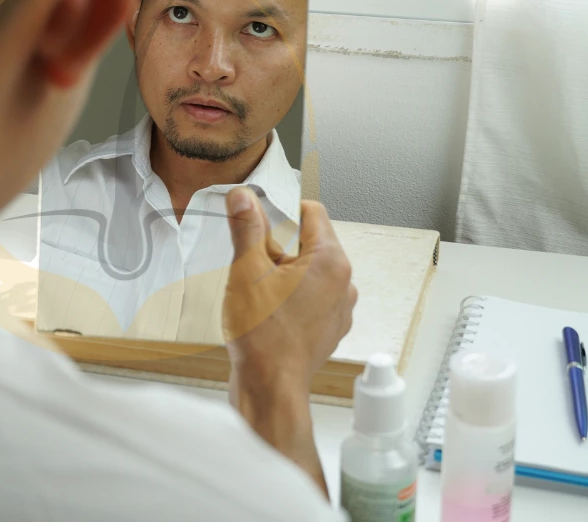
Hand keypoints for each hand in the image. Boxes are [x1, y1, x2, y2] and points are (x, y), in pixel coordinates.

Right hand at [224, 191, 356, 393]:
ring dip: (282, 273)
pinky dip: (288, 297)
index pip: (311, 212)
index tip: (258, 224)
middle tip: (252, 266)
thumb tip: (243, 197)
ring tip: (258, 293)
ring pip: (307, 271)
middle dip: (277, 247)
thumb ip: (247, 228)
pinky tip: (266, 312)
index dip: (280, 212)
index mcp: (330, 261)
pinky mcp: (327, 327)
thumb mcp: (247, 270)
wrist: (270, 390)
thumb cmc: (263, 337)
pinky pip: (308, 297)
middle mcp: (343, 283)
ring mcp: (338, 308)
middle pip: (308, 242)